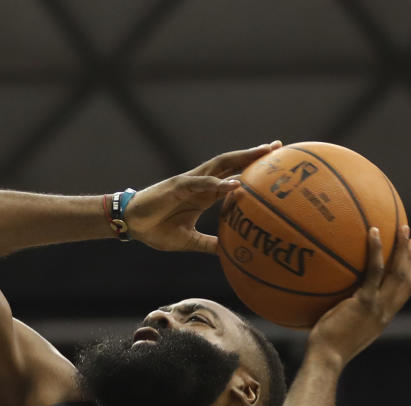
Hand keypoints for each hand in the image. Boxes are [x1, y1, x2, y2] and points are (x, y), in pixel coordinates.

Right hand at [127, 141, 281, 252]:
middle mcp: (201, 183)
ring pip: (220, 164)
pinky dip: (218, 183)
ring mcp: (190, 182)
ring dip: (242, 158)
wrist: (131, 224)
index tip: (275, 163)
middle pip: (232, 163)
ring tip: (264, 153)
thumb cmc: (156, 230)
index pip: (233, 175)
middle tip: (279, 147)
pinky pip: (201, 183)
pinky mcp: (177, 186)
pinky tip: (235, 185)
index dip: (253, 168)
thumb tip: (229, 253)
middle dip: (254, 154)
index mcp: (205, 194)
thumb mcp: (189, 241)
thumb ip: (209, 244)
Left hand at [307, 225, 410, 369]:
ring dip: (402, 249)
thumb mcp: (339, 328)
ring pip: (398, 273)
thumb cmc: (324, 348)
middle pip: (407, 280)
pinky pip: (374, 271)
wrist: (326, 359)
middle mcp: (385, 311)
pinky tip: (373, 232)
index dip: (409, 273)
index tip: (409, 257)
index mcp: (382, 318)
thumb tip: (325, 299)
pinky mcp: (364, 302)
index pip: (402, 293)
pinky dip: (376, 250)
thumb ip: (342, 313)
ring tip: (401, 227)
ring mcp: (377, 307)